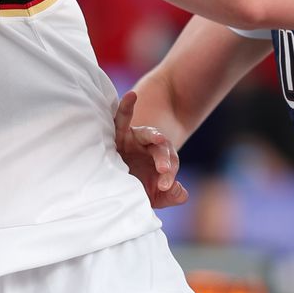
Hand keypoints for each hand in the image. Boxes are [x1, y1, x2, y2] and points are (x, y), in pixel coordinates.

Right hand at [114, 90, 187, 208]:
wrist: (111, 184)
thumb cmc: (135, 188)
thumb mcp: (154, 196)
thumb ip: (170, 195)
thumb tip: (181, 192)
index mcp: (159, 162)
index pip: (170, 165)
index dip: (169, 175)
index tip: (165, 187)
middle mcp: (149, 147)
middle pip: (161, 150)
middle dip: (164, 160)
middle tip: (164, 172)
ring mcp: (134, 138)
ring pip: (147, 134)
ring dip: (154, 137)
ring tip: (159, 139)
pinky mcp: (119, 133)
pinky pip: (121, 119)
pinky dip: (125, 107)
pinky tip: (130, 96)